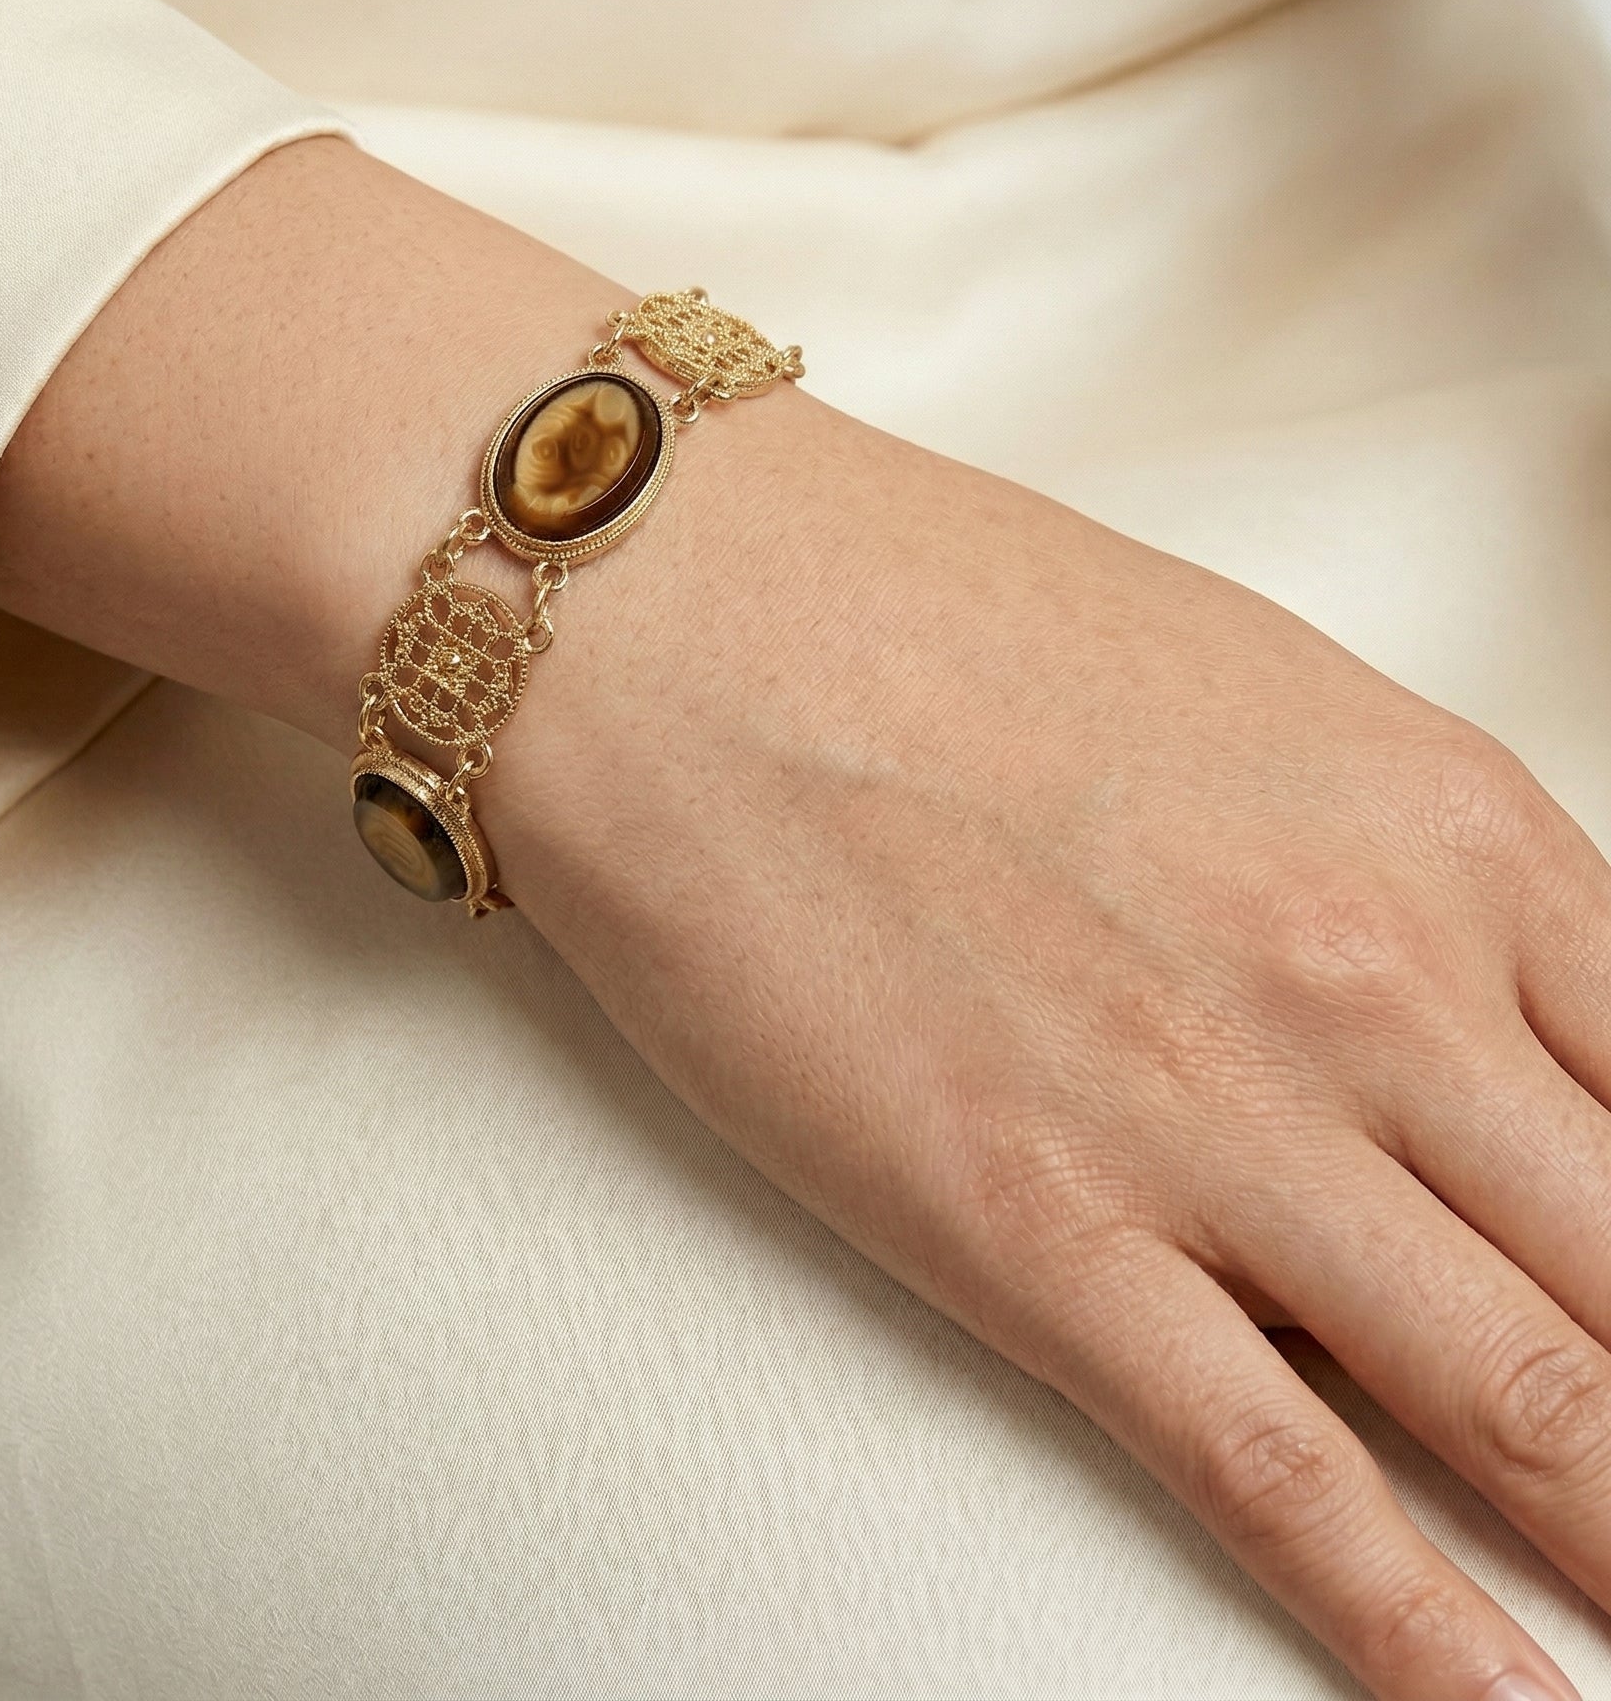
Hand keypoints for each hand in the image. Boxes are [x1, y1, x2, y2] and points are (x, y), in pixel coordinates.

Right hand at [0, 135, 1606, 1699]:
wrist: (676, 610)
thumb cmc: (924, 615)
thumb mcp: (1250, 700)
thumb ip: (1403, 878)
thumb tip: (1489, 1042)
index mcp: (1449, 835)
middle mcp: (1374, 986)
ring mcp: (1214, 1119)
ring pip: (1533, 1406)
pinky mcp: (1034, 1226)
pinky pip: (1280, 1477)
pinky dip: (1418, 1631)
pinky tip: (1496, 1700)